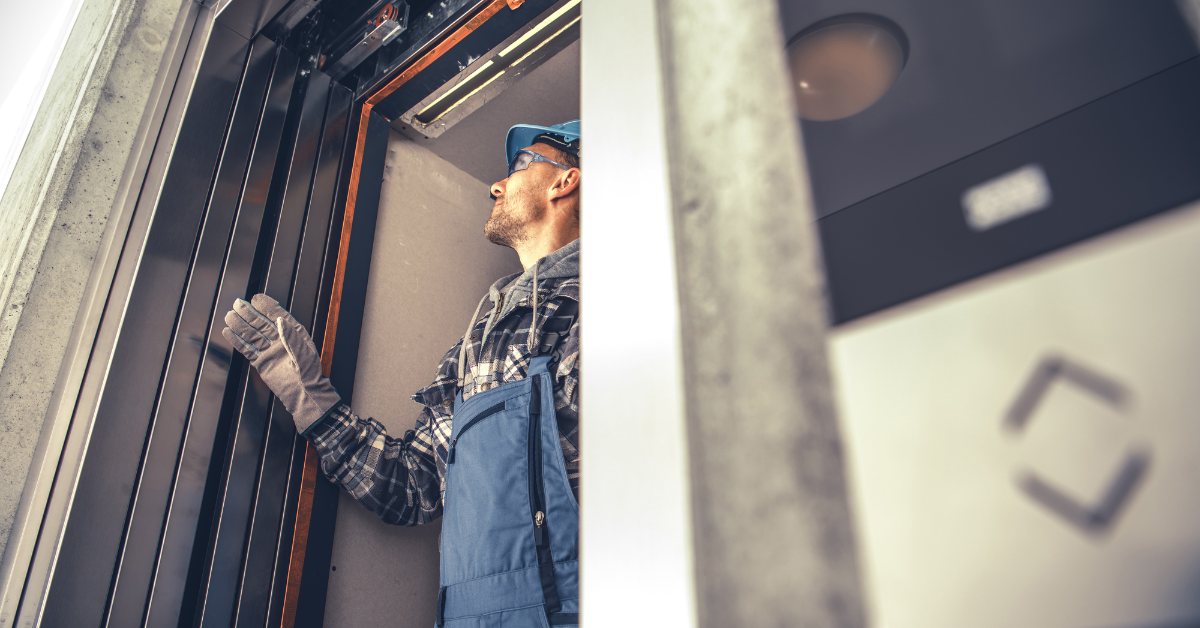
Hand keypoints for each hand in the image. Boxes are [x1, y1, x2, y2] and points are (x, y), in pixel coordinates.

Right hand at [222, 294, 340, 432]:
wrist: (304, 395)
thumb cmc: (309, 375)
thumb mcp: (303, 354)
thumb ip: (291, 338)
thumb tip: (279, 320)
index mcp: (294, 334)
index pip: (279, 316)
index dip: (267, 307)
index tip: (256, 298)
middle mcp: (281, 340)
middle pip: (262, 324)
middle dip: (250, 313)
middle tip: (237, 303)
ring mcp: (270, 350)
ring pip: (252, 335)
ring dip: (240, 325)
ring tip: (229, 315)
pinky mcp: (261, 362)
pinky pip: (247, 349)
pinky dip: (237, 341)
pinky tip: (228, 332)